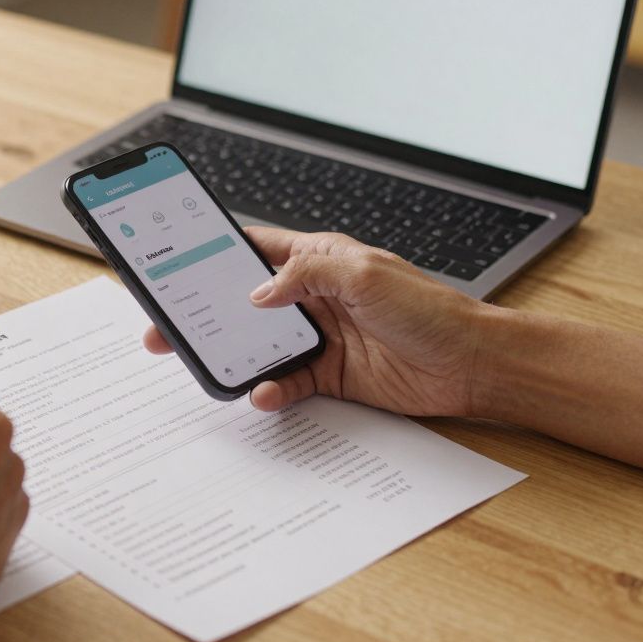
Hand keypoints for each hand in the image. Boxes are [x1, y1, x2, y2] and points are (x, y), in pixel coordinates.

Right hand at [145, 227, 491, 416]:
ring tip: (208, 365)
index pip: (256, 249)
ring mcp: (320, 337)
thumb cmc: (431, 309)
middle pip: (246, 303)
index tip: (179, 260)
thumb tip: (258, 292)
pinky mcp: (329, 375)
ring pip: (260, 346)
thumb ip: (305, 276)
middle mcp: (315, 297)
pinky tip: (264, 393)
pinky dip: (270, 390)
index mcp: (320, 260)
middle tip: (170, 328)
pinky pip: (287, 382)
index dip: (217, 252)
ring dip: (235, 356)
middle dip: (208, 314)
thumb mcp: (364, 274)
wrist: (472, 364)